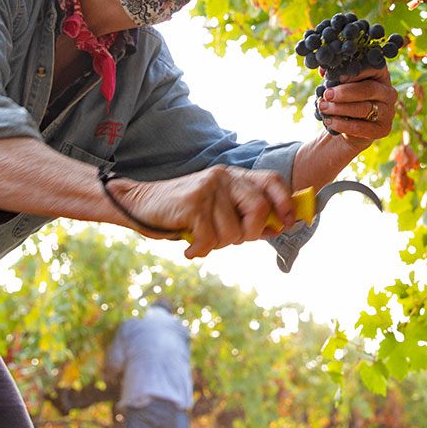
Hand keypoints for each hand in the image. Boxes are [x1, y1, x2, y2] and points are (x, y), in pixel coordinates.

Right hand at [118, 166, 296, 258]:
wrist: (138, 205)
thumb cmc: (182, 213)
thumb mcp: (217, 210)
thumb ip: (245, 216)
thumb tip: (277, 228)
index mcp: (234, 176)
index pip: (272, 181)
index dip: (285, 203)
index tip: (288, 224)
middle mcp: (224, 177)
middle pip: (259, 209)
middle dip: (249, 234)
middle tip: (230, 241)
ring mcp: (209, 187)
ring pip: (234, 232)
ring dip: (218, 245)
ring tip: (201, 239)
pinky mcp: (194, 202)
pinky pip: (211, 239)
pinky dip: (200, 250)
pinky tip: (190, 247)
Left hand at [317, 65, 397, 148]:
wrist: (351, 124)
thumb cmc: (347, 98)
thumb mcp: (342, 84)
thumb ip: (335, 76)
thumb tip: (323, 71)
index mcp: (381, 75)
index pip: (373, 68)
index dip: (355, 72)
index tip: (338, 77)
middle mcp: (388, 92)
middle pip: (369, 89)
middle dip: (345, 92)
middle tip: (327, 94)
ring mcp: (388, 112)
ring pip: (364, 108)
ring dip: (340, 108)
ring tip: (323, 107)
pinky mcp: (382, 129)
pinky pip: (361, 127)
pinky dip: (342, 124)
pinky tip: (329, 121)